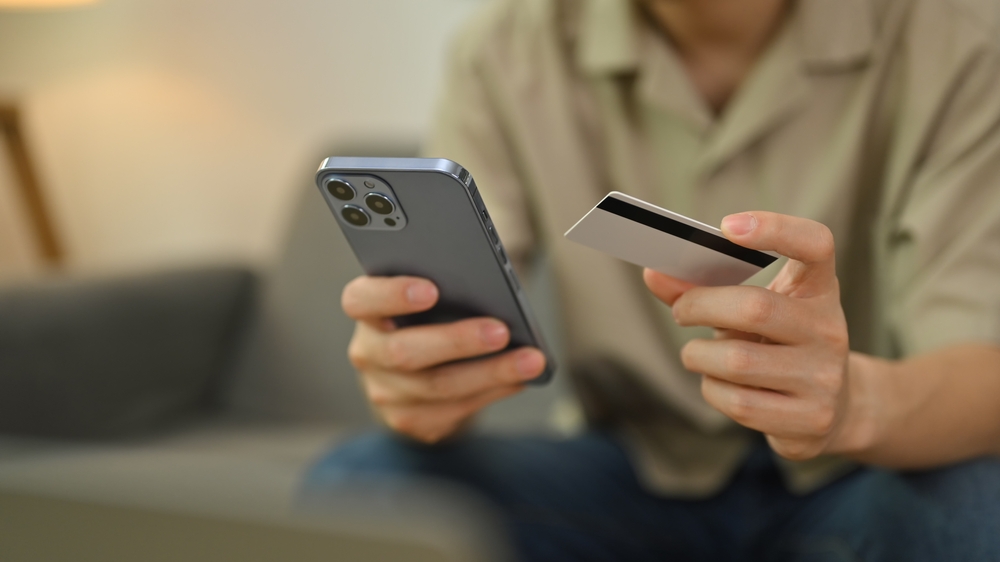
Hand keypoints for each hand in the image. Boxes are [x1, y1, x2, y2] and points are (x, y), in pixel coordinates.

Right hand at [342, 275, 546, 442]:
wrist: (411, 370)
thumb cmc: (429, 316)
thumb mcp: (428, 295)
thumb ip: (446, 286)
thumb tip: (493, 289)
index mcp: (366, 311)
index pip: (362, 300)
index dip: (392, 295)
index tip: (431, 290)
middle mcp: (368, 353)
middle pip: (405, 351)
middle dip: (457, 341)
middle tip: (502, 331)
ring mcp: (385, 392)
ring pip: (437, 387)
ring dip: (490, 373)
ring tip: (531, 360)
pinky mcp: (408, 420)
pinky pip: (453, 410)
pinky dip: (491, 392)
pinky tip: (519, 379)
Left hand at [644, 212, 853, 459]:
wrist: (832, 407)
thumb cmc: (776, 345)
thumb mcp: (751, 310)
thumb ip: (703, 290)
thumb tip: (654, 274)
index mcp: (819, 289)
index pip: (815, 244)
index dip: (775, 229)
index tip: (726, 226)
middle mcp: (830, 329)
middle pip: (755, 307)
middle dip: (700, 306)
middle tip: (681, 311)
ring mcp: (825, 377)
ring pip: (737, 361)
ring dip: (699, 356)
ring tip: (698, 355)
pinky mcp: (812, 419)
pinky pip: (738, 403)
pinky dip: (713, 390)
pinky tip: (720, 385)